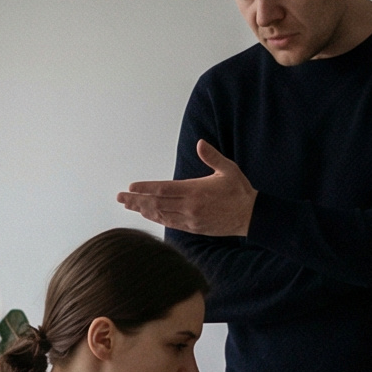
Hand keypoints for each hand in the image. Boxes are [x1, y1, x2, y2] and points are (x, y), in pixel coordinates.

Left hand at [117, 140, 257, 236]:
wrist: (251, 217)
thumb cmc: (240, 191)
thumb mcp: (228, 169)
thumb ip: (212, 157)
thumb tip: (200, 143)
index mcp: (195, 190)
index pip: (164, 189)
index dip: (145, 188)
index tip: (131, 186)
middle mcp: (190, 206)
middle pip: (156, 203)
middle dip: (136, 200)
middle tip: (119, 197)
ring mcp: (190, 219)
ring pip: (160, 215)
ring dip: (142, 210)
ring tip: (127, 205)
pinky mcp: (193, 228)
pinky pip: (169, 223)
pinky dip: (155, 218)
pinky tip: (145, 214)